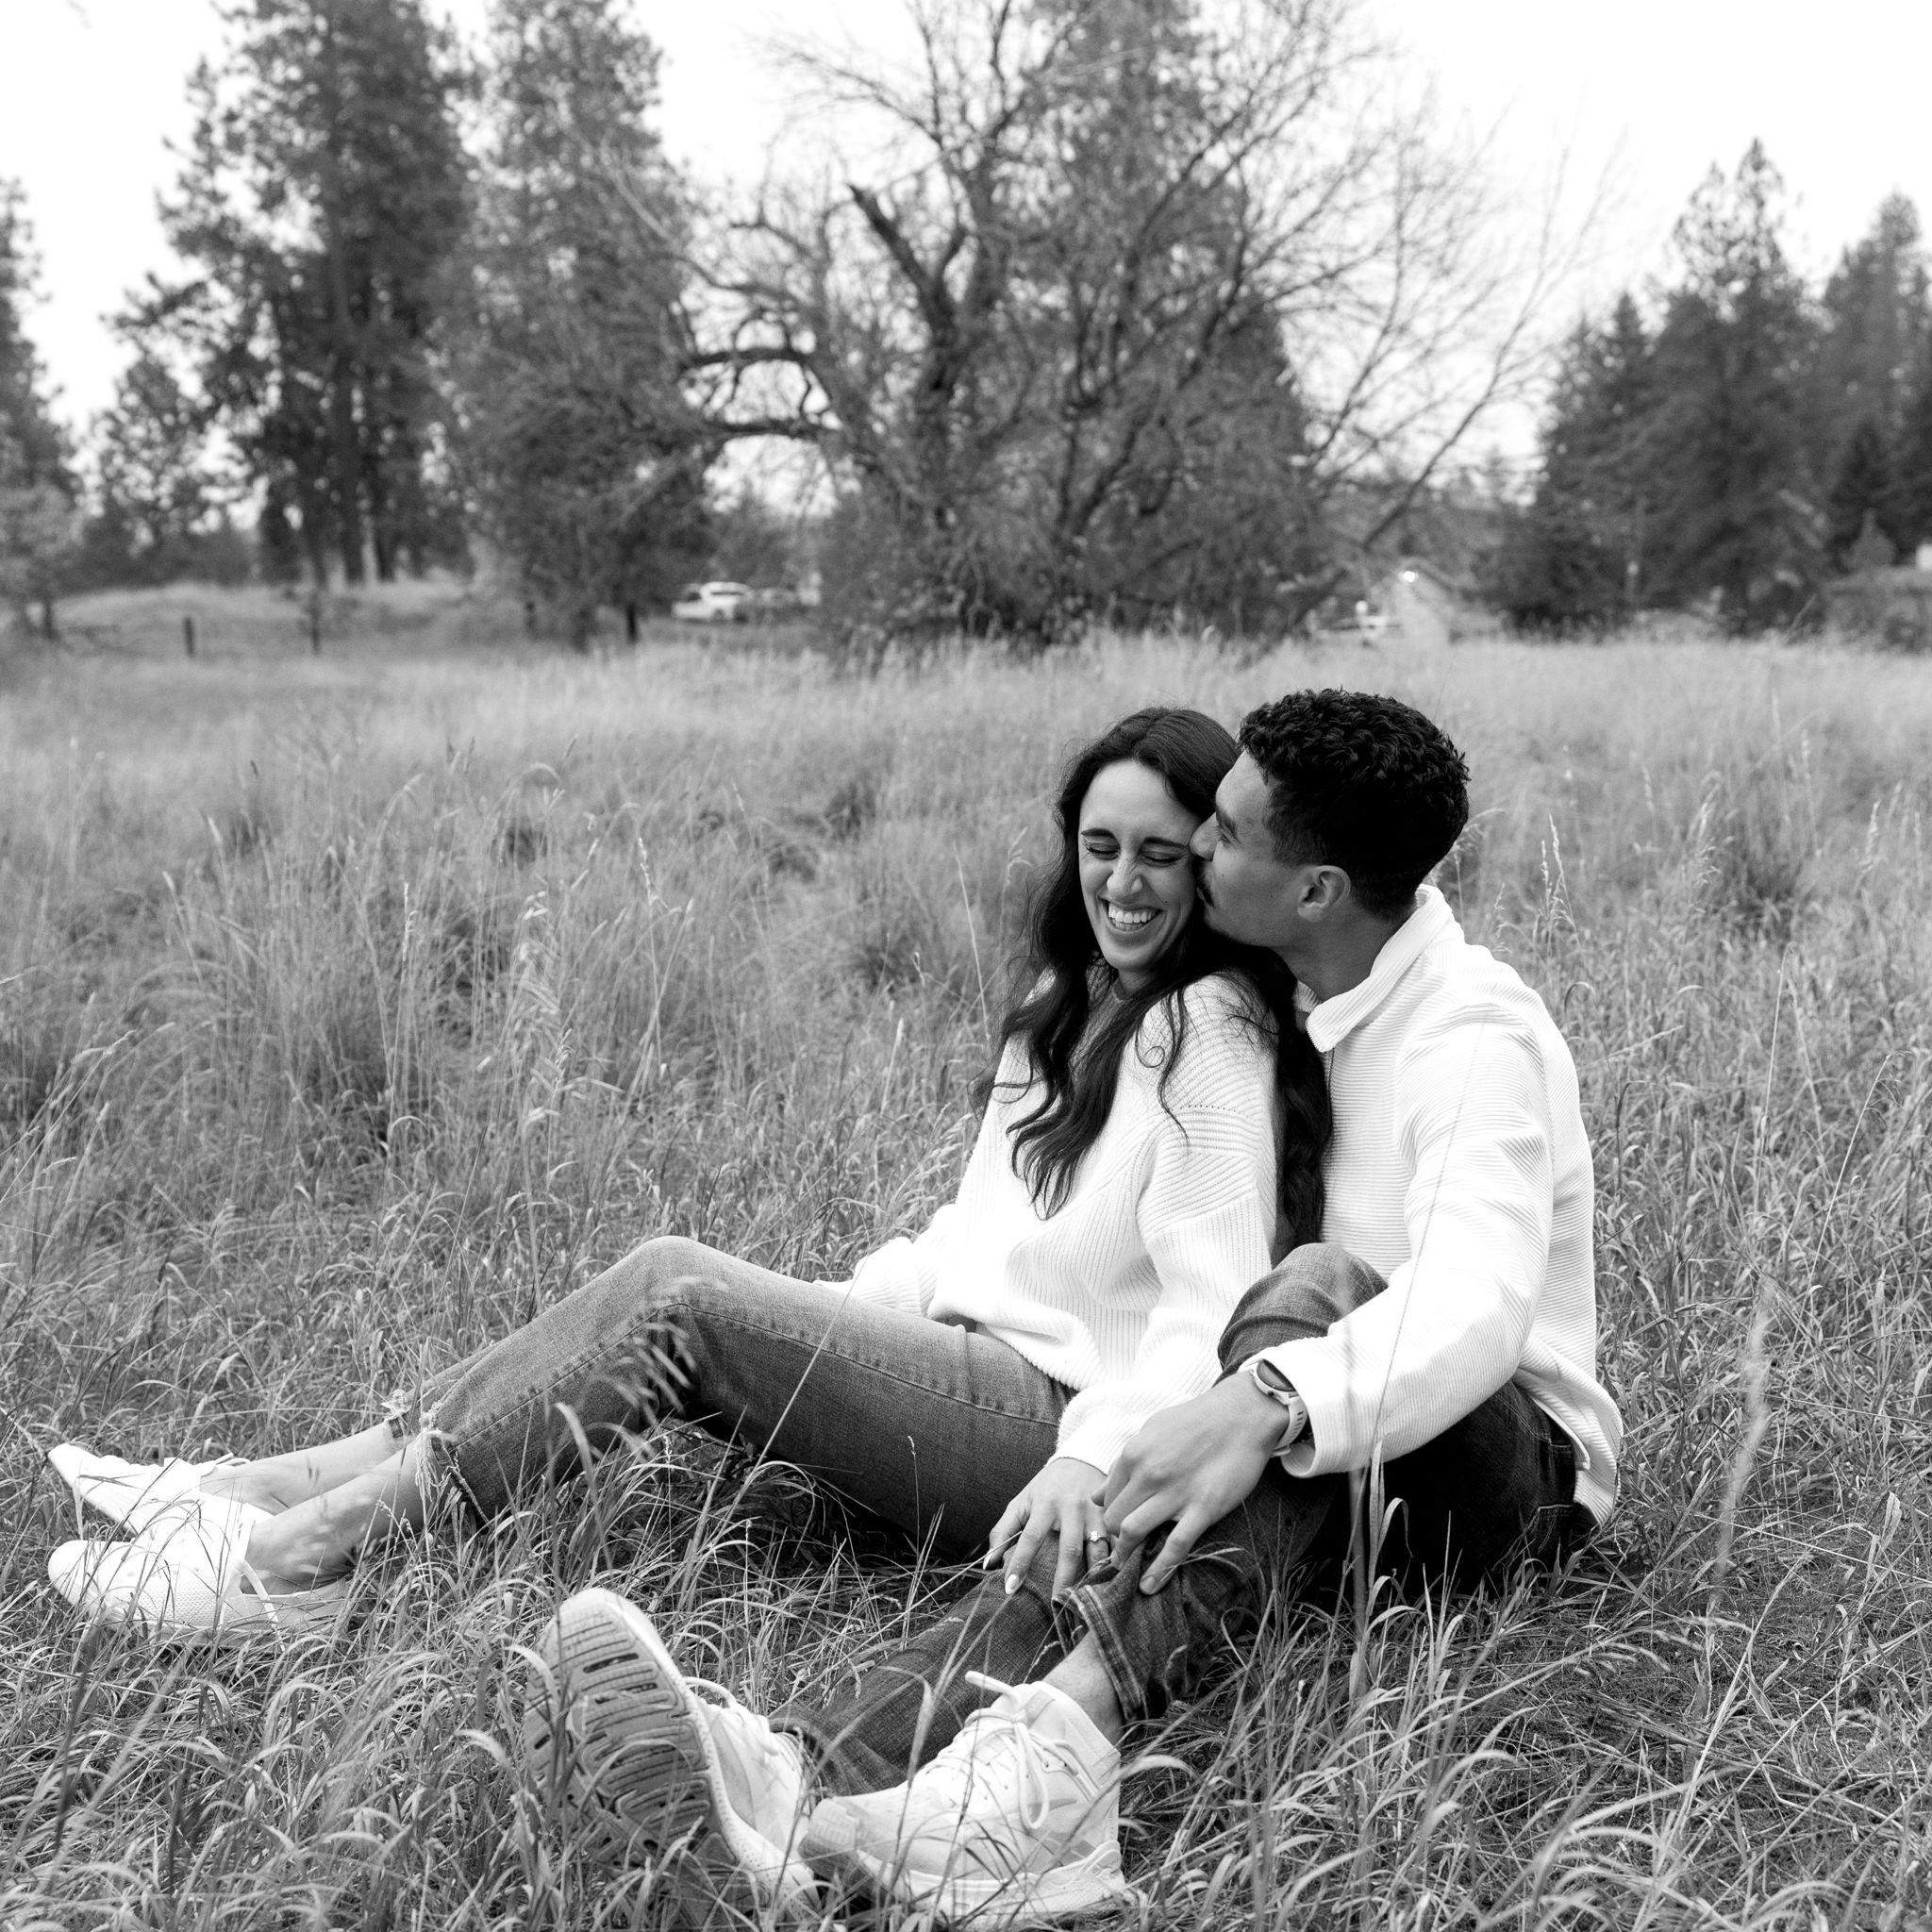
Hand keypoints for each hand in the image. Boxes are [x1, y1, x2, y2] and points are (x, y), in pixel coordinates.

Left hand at [984, 1457, 1109, 1599]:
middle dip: (1063, 1579)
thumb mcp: (1021, 1502)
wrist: (1081, 1459)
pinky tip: (1112, 1581)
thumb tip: (988, 1564)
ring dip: (1093, 1575)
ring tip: (1087, 1600)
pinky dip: (1116, 1563)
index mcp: (1045, 1504)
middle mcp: (1071, 1509)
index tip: (1010, 1588)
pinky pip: (1117, 1544)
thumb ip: (1003, 1531)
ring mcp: (1095, 1513)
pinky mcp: (1112, 1517)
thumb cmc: (1045, 1487)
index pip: (1030, 1537)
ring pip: (1098, 1549)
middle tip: (1056, 1605)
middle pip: (1069, 1549)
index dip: (1020, 1563)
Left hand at [1098, 1375, 1292, 1593]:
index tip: (1114, 1529)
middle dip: (1114, 1538)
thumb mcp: (1152, 1432)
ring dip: (1126, 1555)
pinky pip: (1175, 1546)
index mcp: (1134, 1454)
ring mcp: (1175, 1493)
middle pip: (1115, 1518)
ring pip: (1134, 1532)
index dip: (1109, 1516)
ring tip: (1126, 1569)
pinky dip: (1159, 1570)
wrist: (1241, 1415)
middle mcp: (1148, 1474)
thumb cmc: (1197, 1421)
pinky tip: (1150, 1586)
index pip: (1108, 1497)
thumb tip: (1098, 1494)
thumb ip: (1125, 1464)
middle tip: (1119, 1551)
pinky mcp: (1203, 1508)